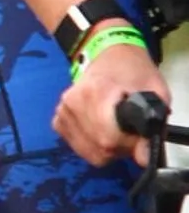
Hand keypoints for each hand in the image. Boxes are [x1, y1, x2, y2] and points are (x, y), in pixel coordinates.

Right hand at [54, 36, 169, 167]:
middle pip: (100, 148)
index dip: (129, 142)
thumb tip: (143, 158)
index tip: (138, 131)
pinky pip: (78, 147)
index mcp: (96, 92)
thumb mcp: (155, 92)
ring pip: (89, 152)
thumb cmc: (133, 70)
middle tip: (130, 128)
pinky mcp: (58, 121)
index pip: (110, 139)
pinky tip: (100, 128)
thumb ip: (152, 126)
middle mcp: (73, 104)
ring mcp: (62, 112)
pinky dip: (93, 144)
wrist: (107, 54)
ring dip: (107, 147)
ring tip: (116, 127)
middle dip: (120, 146)